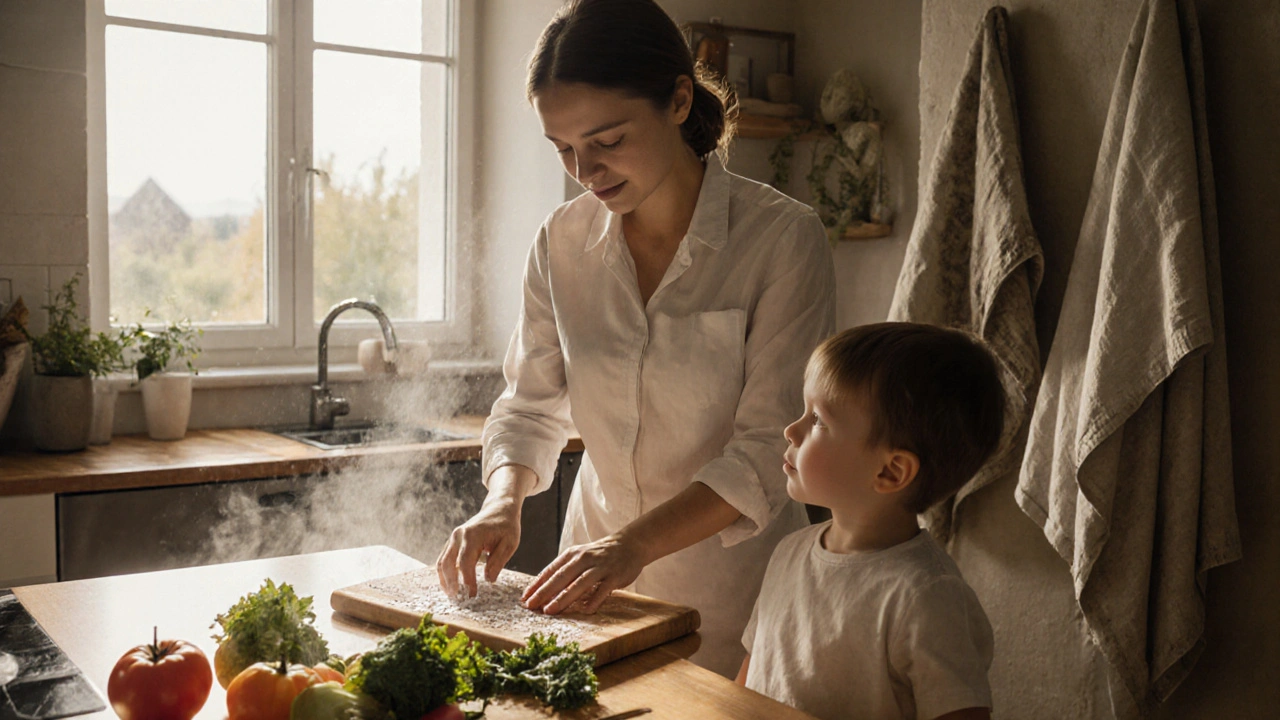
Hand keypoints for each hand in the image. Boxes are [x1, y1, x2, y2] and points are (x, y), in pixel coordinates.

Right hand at [436, 499, 520, 598]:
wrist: (499, 509)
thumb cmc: (506, 526)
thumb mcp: (509, 543)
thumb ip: (498, 561)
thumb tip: (489, 580)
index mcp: (472, 535)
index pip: (465, 561)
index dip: (467, 580)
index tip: (472, 594)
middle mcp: (458, 535)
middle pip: (447, 563)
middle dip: (451, 583)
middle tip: (458, 600)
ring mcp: (453, 538)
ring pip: (442, 562)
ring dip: (445, 580)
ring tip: (452, 596)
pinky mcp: (452, 542)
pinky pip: (444, 559)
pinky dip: (445, 573)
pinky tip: (451, 586)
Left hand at [521, 533, 647, 614]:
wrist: (630, 544)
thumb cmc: (599, 555)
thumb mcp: (580, 557)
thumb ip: (565, 571)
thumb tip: (544, 591)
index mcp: (572, 554)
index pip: (550, 570)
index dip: (536, 585)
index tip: (524, 598)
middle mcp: (584, 559)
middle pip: (561, 577)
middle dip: (544, 592)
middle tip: (531, 606)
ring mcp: (599, 567)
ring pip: (579, 583)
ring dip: (563, 598)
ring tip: (550, 610)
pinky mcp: (614, 575)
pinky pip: (603, 589)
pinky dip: (594, 599)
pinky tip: (586, 610)